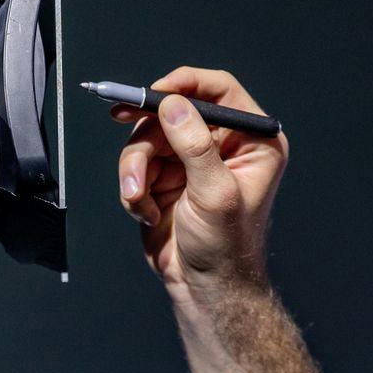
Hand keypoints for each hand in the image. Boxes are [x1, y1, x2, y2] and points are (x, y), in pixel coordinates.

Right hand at [114, 67, 287, 294]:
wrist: (203, 289)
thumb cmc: (225, 248)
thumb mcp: (215, 193)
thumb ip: (195, 146)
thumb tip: (174, 105)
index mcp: (252, 141)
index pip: (219, 90)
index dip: (186, 84)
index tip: (157, 92)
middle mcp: (222, 145)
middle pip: (173, 111)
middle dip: (147, 132)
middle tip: (120, 118)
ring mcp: (191, 162)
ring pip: (147, 138)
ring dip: (136, 168)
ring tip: (137, 196)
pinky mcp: (165, 179)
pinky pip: (137, 165)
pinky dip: (134, 188)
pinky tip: (146, 212)